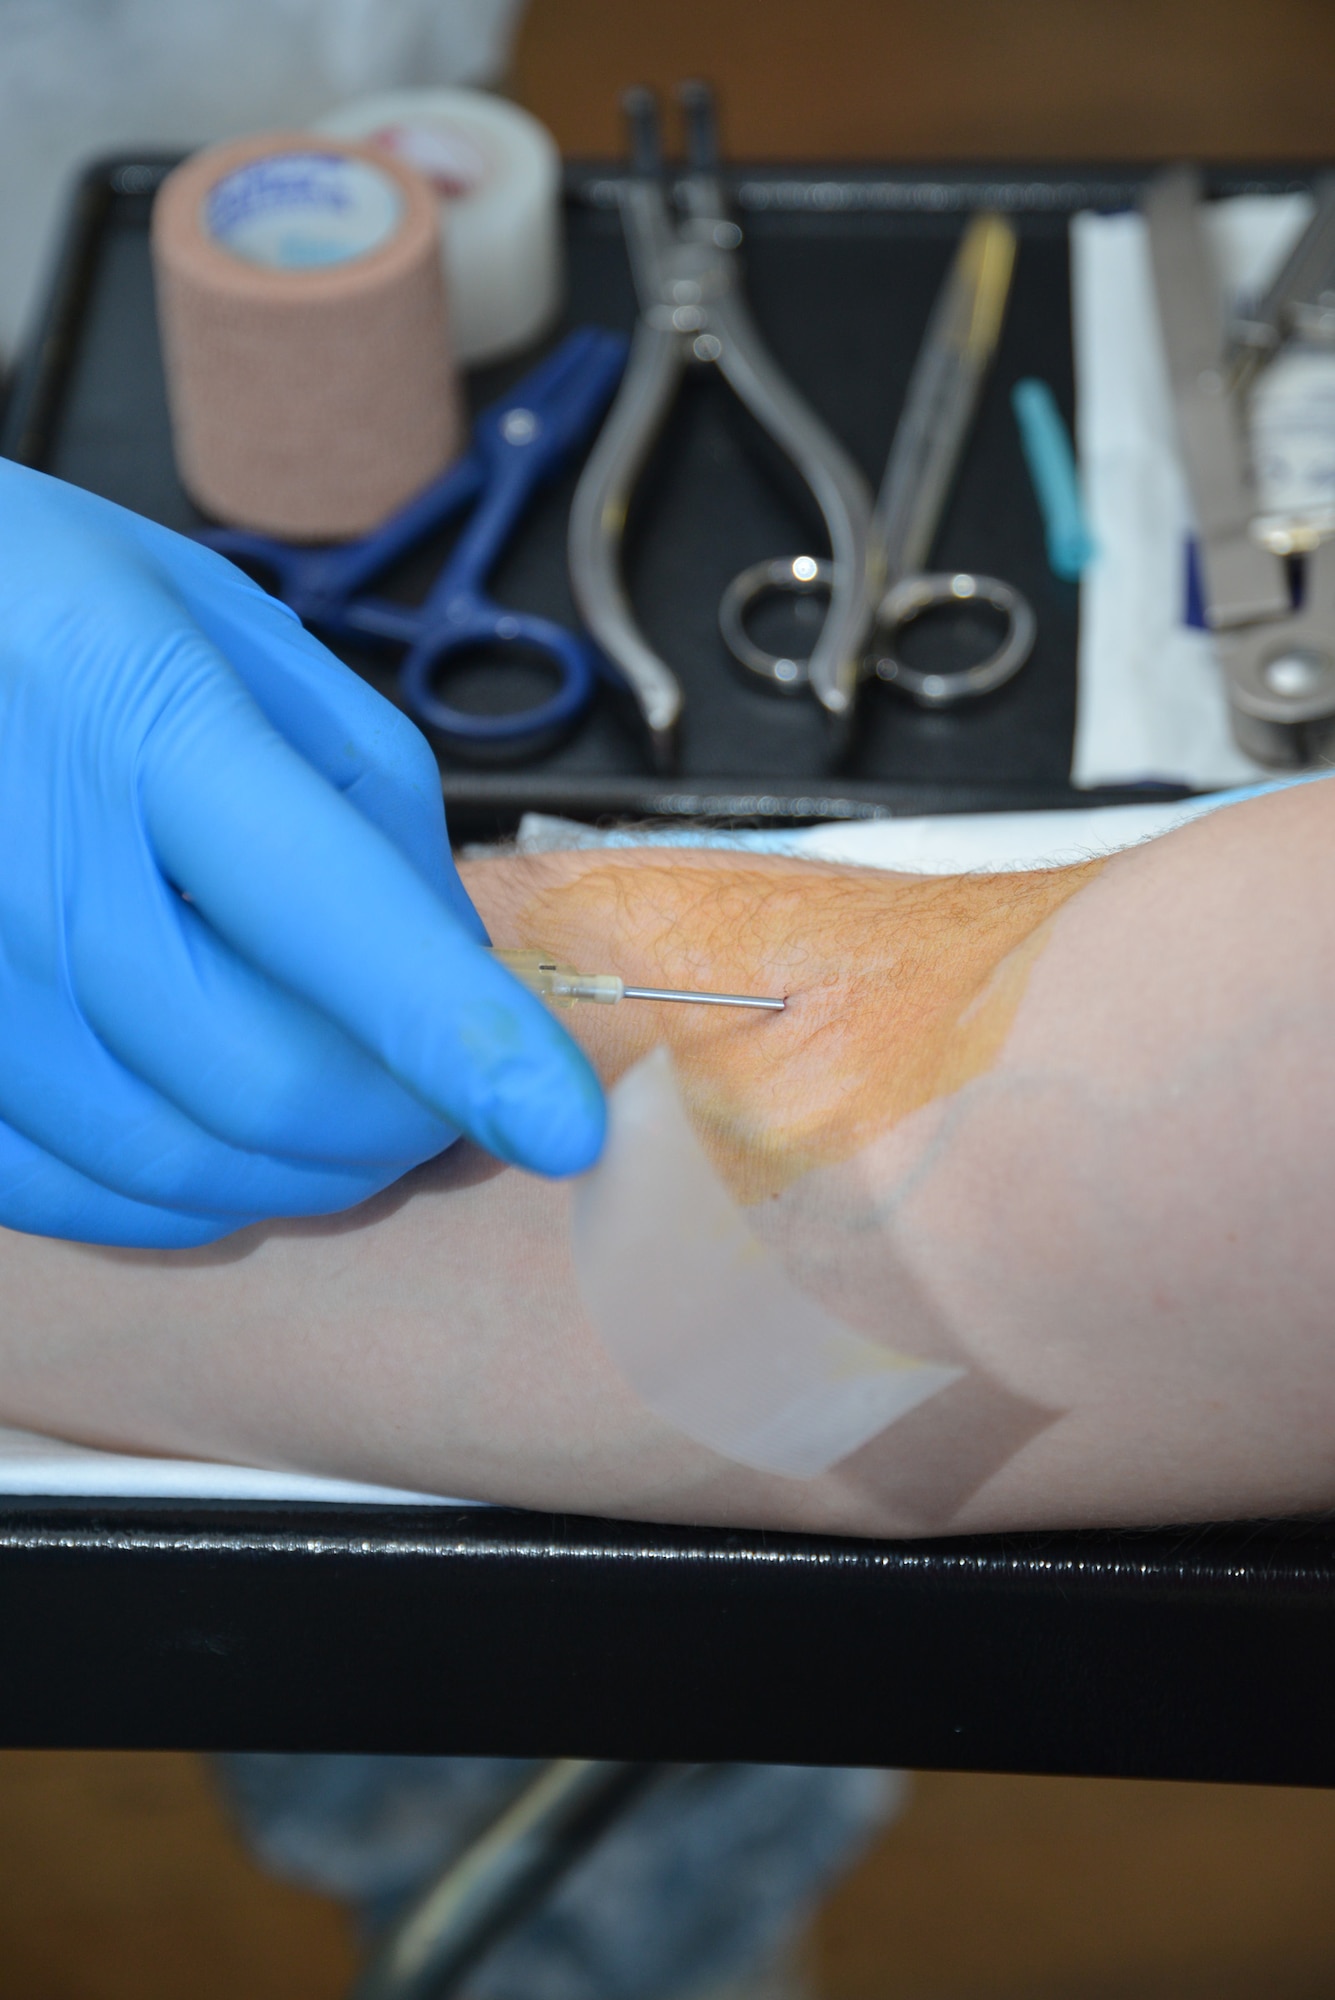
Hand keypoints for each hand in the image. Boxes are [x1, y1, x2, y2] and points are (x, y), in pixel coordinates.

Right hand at [0, 463, 602, 1247]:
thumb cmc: (54, 607)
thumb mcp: (237, 638)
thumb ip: (371, 803)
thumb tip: (455, 975)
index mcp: (140, 717)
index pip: (334, 918)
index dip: (463, 1039)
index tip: (563, 1125)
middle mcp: (26, 858)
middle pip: (265, 1082)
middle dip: (402, 1125)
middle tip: (446, 1100)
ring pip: (172, 1165)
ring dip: (304, 1173)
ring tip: (345, 1114)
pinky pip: (65, 1196)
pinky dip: (182, 1196)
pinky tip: (224, 1139)